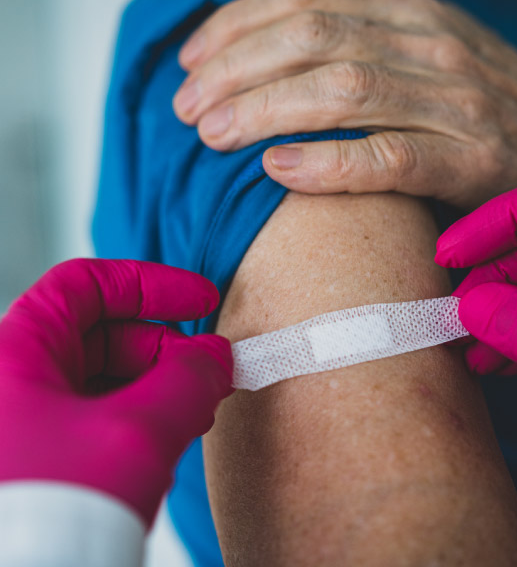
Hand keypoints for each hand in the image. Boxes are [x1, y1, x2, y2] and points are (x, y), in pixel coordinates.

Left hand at [0, 259, 232, 524]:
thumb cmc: (53, 510)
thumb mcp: (138, 432)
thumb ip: (188, 380)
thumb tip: (217, 356)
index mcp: (13, 354)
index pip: (86, 285)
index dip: (151, 285)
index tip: (201, 300)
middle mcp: (9, 383)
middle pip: (97, 335)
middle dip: (163, 347)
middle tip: (209, 370)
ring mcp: (21, 424)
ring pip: (98, 381)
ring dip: (155, 386)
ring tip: (194, 412)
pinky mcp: (36, 462)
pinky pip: (93, 420)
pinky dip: (136, 420)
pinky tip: (164, 444)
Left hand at [173, 0, 516, 207]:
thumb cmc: (503, 111)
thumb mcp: (442, 45)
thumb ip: (379, 19)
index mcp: (420, 12)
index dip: (240, 24)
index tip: (193, 58)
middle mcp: (437, 44)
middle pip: (314, 36)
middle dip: (236, 66)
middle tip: (185, 105)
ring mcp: (460, 101)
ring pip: (342, 90)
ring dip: (263, 108)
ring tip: (210, 134)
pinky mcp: (476, 161)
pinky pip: (390, 156)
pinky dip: (328, 161)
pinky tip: (277, 168)